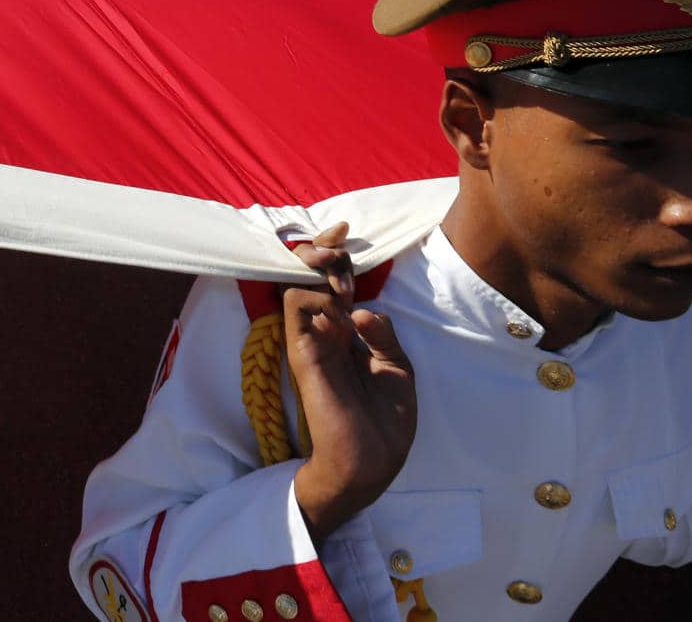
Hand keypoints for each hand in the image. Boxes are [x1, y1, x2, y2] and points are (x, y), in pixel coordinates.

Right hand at [286, 223, 416, 540]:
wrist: (372, 461)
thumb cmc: (385, 421)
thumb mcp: (396, 368)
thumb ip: (380, 333)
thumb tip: (359, 308)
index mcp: (344, 335)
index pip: (330, 284)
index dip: (333, 255)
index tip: (346, 230)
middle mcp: (323, 333)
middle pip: (307, 277)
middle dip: (320, 249)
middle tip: (338, 241)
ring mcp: (309, 342)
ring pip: (296, 284)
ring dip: (317, 266)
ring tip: (339, 272)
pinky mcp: (302, 353)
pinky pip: (295, 307)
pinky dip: (313, 292)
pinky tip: (337, 301)